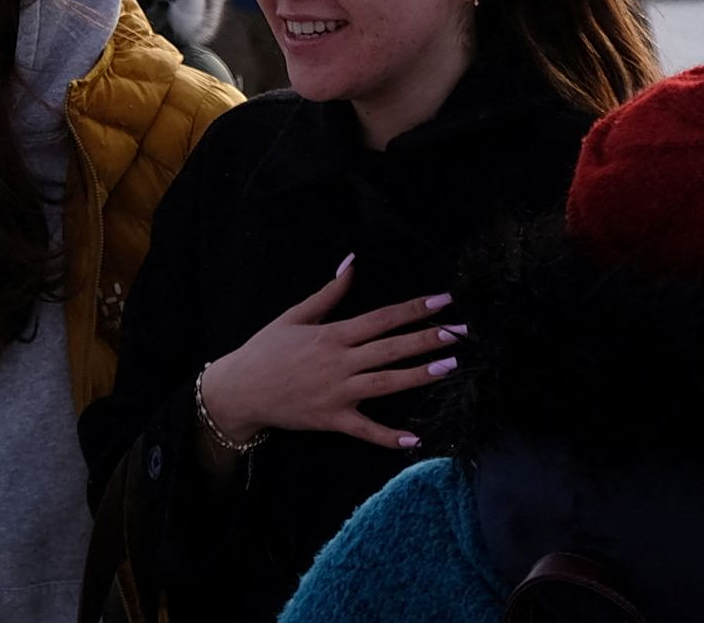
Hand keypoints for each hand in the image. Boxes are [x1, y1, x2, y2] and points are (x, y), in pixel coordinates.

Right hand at [197, 256, 462, 452]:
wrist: (241, 390)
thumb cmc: (266, 349)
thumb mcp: (294, 315)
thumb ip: (328, 293)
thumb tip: (352, 263)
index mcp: (333, 334)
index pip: (382, 318)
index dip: (414, 308)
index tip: (443, 300)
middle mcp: (339, 362)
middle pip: (391, 348)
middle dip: (428, 338)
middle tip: (462, 333)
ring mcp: (337, 392)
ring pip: (385, 383)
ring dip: (418, 375)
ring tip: (450, 367)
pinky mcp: (332, 419)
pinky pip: (365, 430)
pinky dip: (389, 437)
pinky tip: (416, 440)